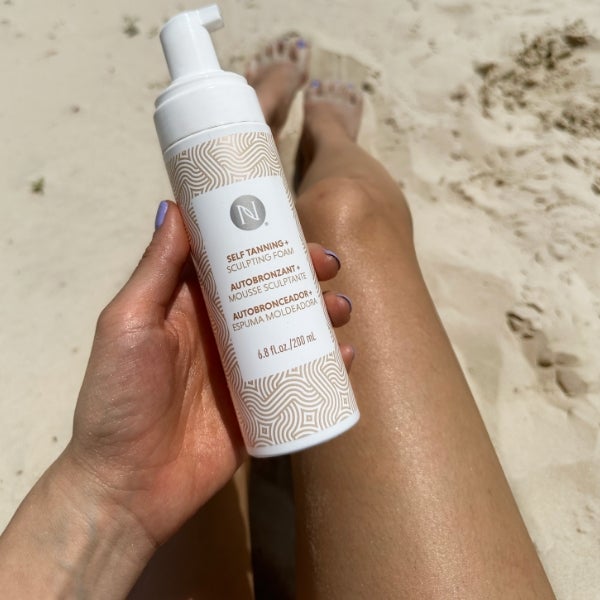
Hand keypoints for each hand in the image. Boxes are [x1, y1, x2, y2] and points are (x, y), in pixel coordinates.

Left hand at [66, 201, 352, 548]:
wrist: (128, 485)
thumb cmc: (117, 400)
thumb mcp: (128, 325)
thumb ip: (155, 271)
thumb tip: (173, 207)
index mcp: (188, 305)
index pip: (231, 259)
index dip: (261, 237)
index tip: (290, 222)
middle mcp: (221, 330)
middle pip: (269, 289)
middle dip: (302, 272)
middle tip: (328, 266)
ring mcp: (244, 367)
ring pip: (291, 327)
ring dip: (321, 312)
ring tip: (340, 309)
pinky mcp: (262, 403)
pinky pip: (300, 375)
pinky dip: (326, 363)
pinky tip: (343, 355)